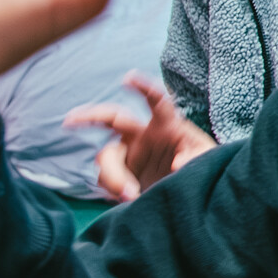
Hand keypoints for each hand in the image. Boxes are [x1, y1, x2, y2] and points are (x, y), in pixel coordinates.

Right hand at [64, 71, 216, 203]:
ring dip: (113, 175)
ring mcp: (128, 155)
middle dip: (89, 116)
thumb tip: (177, 164)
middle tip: (69, 121)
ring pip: (104, 156)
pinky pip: (104, 179)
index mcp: (165, 125)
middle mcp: (142, 136)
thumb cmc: (202, 167)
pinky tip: (129, 199)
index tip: (128, 78)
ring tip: (131, 194)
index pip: (155, 101)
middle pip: (111, 119)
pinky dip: (112, 190)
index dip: (142, 88)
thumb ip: (197, 157)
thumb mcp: (208, 159)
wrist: (190, 193)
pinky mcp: (120, 175)